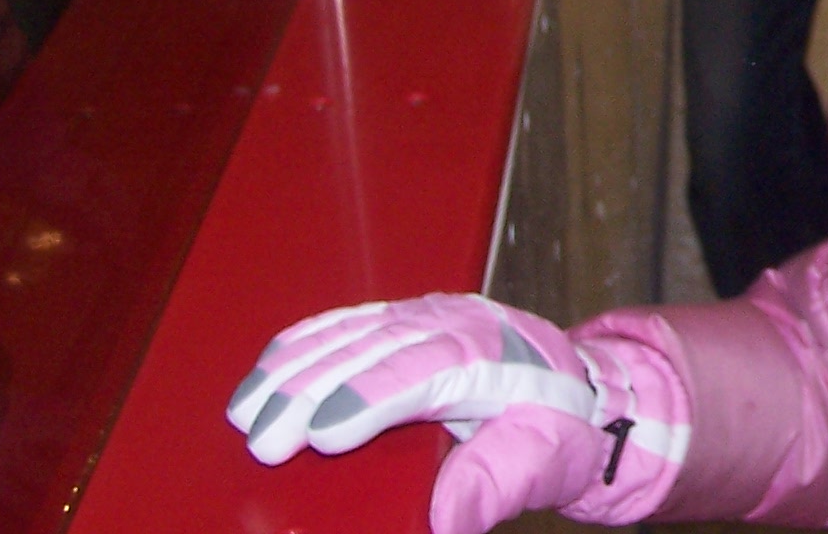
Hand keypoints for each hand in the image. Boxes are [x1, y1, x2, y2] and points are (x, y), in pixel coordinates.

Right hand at [228, 293, 686, 533]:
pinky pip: (351, 323)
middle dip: (313, 392)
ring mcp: (430, 314)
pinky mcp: (407, 318)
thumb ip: (497, 484)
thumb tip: (448, 519)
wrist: (581, 387)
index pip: (425, 370)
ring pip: (354, 332)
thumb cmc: (559, 428)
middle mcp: (458, 322)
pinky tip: (269, 368)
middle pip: (376, 350)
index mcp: (495, 354)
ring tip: (247, 412)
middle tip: (263, 440)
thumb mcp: (545, 461)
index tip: (324, 434)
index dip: (371, 397)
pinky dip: (305, 344)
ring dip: (296, 369)